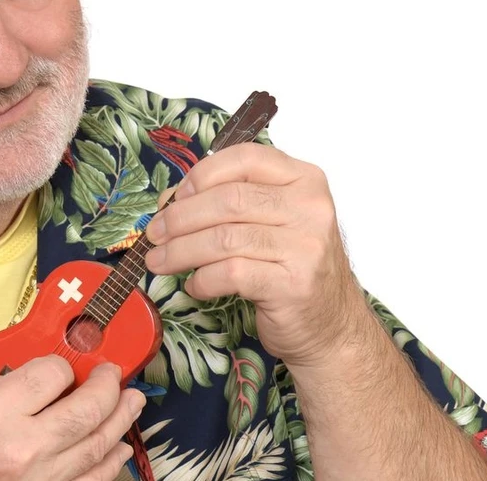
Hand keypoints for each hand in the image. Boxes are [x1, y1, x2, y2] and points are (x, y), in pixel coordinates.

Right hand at [0, 356, 144, 479]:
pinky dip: (108, 464)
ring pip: (97, 447)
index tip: (60, 365)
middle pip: (87, 410)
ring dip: (120, 421)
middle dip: (109, 387)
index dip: (62, 364)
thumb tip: (31, 380)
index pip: (53, 374)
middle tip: (114, 375)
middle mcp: (20, 448)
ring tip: (132, 403)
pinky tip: (116, 449)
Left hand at [143, 142, 373, 368]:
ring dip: (181, 251)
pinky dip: (203, 280)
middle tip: (155, 234)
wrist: (331, 326)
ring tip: (160, 261)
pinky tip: (195, 285)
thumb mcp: (269, 223)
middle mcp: (310, 207)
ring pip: (224, 238)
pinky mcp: (293, 284)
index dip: (201, 176)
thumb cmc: (292, 269)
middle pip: (228, 200)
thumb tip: (169, 200)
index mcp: (305, 180)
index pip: (245, 159)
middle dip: (180, 218)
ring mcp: (306, 246)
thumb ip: (227, 202)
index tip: (175, 198)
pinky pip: (231, 273)